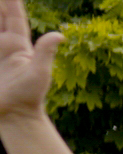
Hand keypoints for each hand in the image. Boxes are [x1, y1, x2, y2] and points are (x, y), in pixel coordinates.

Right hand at [0, 0, 62, 120]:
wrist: (15, 116)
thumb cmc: (30, 97)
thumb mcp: (39, 73)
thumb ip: (46, 53)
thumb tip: (60, 35)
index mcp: (18, 45)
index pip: (14, 17)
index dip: (11, 2)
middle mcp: (5, 46)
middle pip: (0, 17)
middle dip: (0, 5)